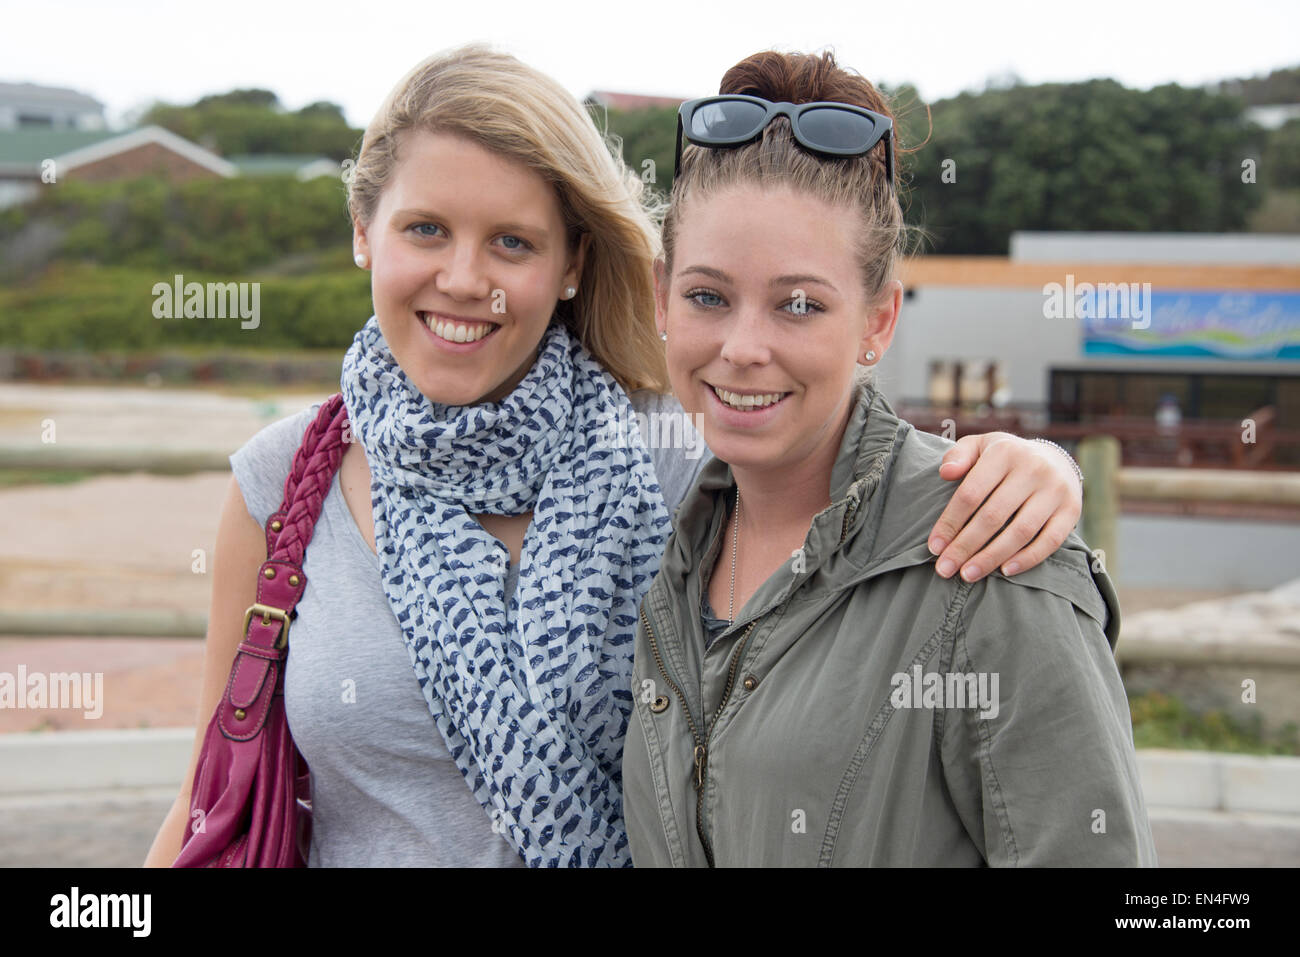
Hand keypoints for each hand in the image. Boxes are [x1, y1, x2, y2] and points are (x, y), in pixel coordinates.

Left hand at [927, 432, 1081, 581]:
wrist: (1056, 459)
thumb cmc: (1006, 459)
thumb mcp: (981, 446)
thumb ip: (959, 455)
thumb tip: (946, 473)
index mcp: (1004, 452)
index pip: (970, 494)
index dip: (950, 523)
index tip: (934, 548)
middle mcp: (1033, 469)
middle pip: (993, 516)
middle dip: (965, 546)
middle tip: (945, 569)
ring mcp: (1055, 490)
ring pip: (1020, 532)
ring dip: (992, 557)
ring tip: (969, 575)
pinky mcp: (1072, 510)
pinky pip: (1050, 541)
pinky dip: (1028, 559)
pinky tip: (1005, 572)